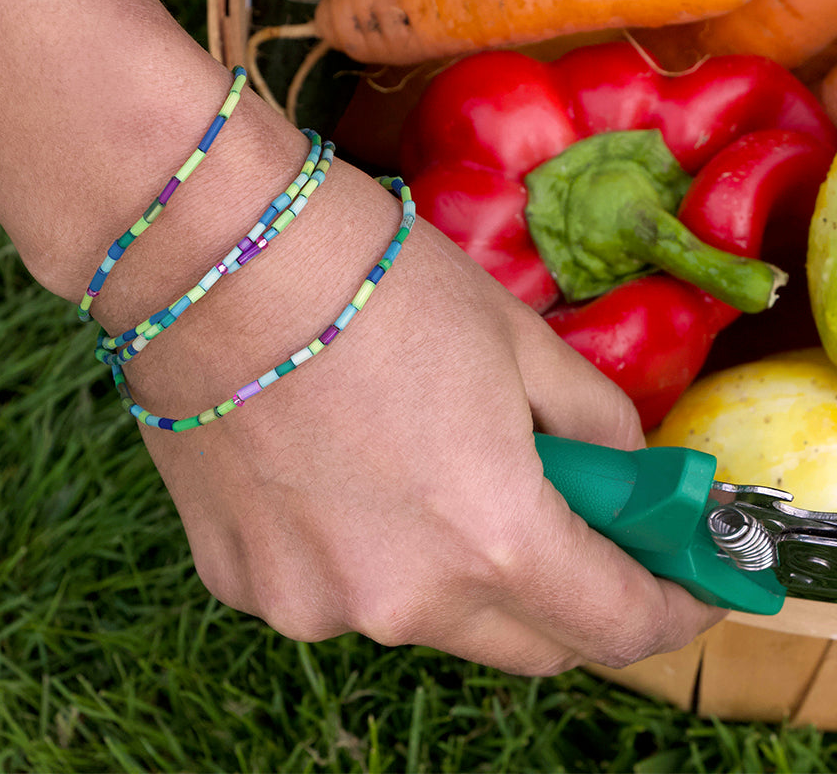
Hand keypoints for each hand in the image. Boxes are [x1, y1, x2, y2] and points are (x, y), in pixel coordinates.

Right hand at [121, 159, 724, 675]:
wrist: (221, 260)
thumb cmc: (384, 285)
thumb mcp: (522, 344)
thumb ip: (597, 427)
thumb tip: (622, 473)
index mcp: (491, 538)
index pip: (617, 624)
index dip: (667, 608)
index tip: (684, 589)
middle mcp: (402, 602)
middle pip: (528, 645)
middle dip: (568, 599)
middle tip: (574, 531)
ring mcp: (313, 604)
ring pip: (428, 619)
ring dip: (457, 572)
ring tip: (431, 477)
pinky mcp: (243, 585)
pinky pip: (337, 591)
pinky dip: (366, 555)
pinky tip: (341, 477)